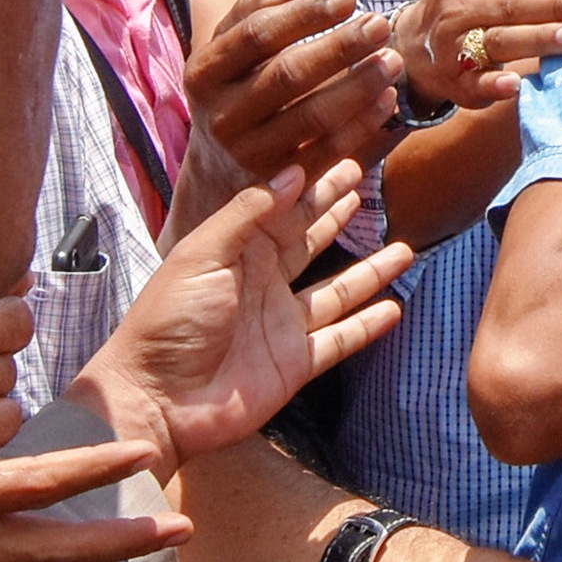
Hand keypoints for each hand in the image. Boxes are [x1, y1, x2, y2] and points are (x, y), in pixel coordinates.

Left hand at [71, 161, 407, 467]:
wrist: (156, 399)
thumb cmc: (169, 320)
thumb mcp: (202, 254)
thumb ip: (249, 213)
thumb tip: (293, 173)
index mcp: (238, 253)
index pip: (286, 211)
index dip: (317, 188)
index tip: (349, 163)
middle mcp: (263, 284)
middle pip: (311, 243)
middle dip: (339, 215)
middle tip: (371, 188)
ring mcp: (281, 325)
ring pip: (337, 292)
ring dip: (369, 272)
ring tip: (404, 251)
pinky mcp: (294, 364)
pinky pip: (340, 340)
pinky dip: (367, 326)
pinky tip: (393, 309)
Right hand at [185, 0, 400, 179]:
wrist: (217, 174)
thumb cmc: (234, 92)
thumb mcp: (226, 52)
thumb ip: (252, 12)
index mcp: (204, 74)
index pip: (257, 35)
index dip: (304, 14)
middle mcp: (222, 117)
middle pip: (287, 75)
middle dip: (339, 48)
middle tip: (380, 24)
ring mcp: (251, 154)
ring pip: (312, 117)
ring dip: (358, 86)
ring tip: (393, 60)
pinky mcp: (281, 184)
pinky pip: (328, 152)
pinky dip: (362, 125)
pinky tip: (388, 99)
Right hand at [388, 0, 561, 108]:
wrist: (416, 41)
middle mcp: (456, 5)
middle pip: (513, 4)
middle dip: (557, 5)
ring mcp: (453, 45)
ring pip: (500, 40)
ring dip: (539, 40)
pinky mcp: (455, 81)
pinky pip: (473, 85)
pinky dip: (494, 86)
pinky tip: (519, 84)